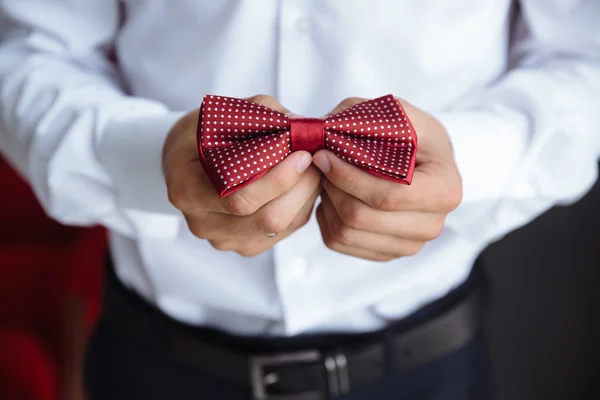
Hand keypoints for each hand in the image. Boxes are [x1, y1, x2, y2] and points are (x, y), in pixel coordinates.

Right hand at [163, 95, 320, 256]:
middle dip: (301, 188)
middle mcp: (203, 223)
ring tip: (312, 168)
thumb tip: (299, 125)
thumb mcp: (220, 114)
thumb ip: (260, 114)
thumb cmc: (201, 135)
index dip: (278, 179)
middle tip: (316, 160)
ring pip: (282, 227)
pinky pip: (286, 231)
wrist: (184, 163)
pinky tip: (301, 184)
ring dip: (306, 196)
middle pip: (267, 219)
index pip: (240, 198)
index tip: (302, 154)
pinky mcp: (246, 245)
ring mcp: (225, 239)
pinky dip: (301, 206)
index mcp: (188, 191)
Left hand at [312, 97, 461, 260]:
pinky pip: (339, 243)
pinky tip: (332, 196)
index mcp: (444, 190)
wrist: (424, 161)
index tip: (323, 155)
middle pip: (362, 217)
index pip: (387, 195)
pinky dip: (326, 218)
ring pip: (346, 232)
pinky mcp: (385, 254)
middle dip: (332, 186)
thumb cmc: (412, 135)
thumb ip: (363, 116)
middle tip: (320, 163)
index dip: (347, 176)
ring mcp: (408, 245)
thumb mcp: (398, 113)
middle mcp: (431, 225)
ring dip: (326, 201)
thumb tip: (325, 130)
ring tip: (327, 177)